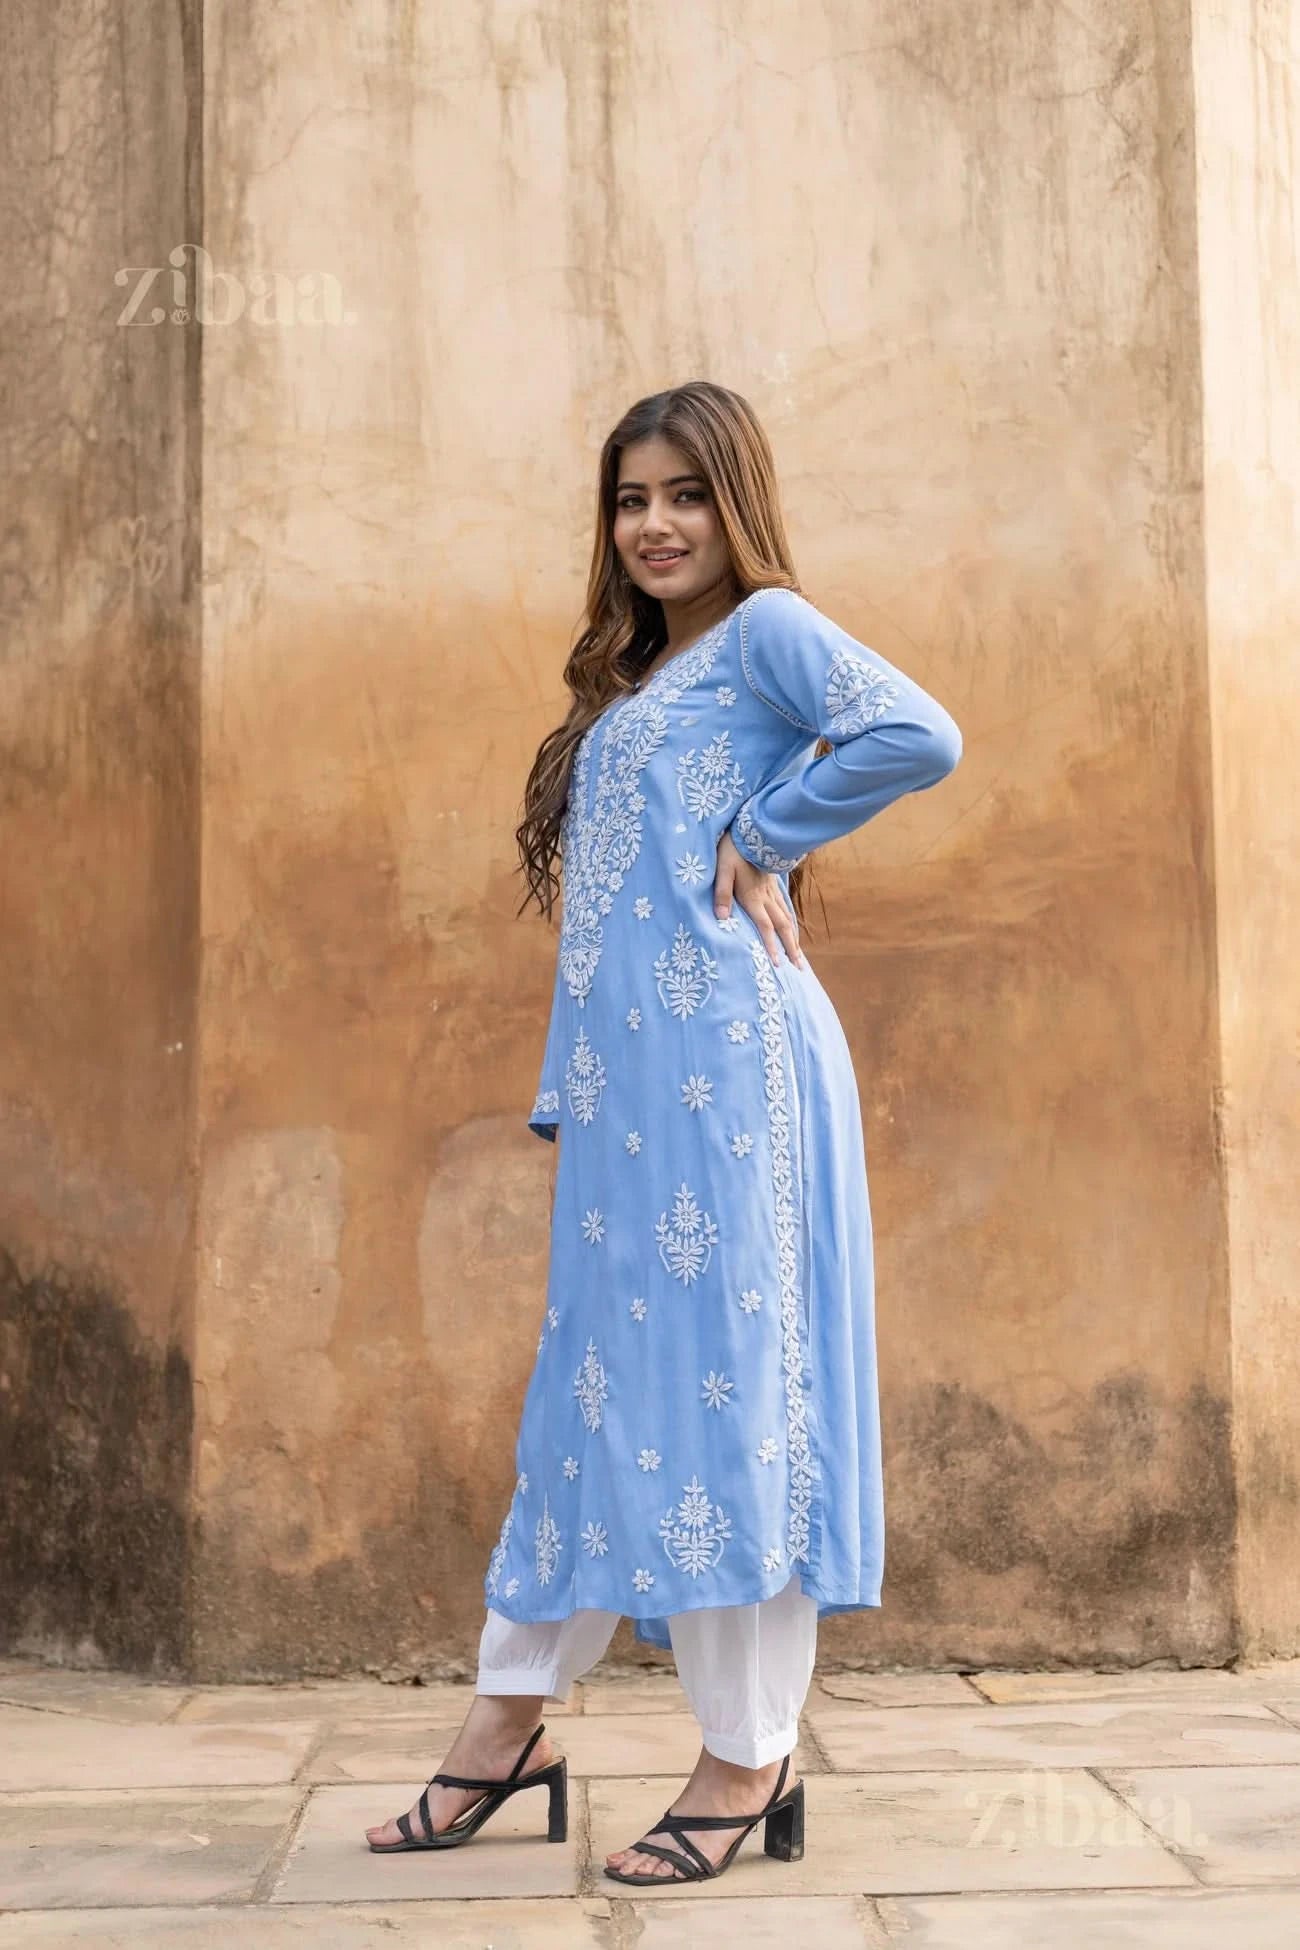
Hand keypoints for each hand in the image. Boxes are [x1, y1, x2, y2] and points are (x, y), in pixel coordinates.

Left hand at [715, 828, 804, 968]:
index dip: (771, 946)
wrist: (753, 830)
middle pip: (782, 927)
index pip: (765, 927)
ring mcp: (772, 891)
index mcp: (753, 897)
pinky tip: (792, 928)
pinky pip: (785, 908)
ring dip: (793, 938)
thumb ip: (722, 893)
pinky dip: (790, 923)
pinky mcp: (773, 885)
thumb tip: (721, 917)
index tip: (778, 965)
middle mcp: (766, 898)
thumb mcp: (722, 869)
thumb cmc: (733, 850)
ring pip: (786, 919)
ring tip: (799, 955)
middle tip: (799, 967)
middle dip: (790, 948)